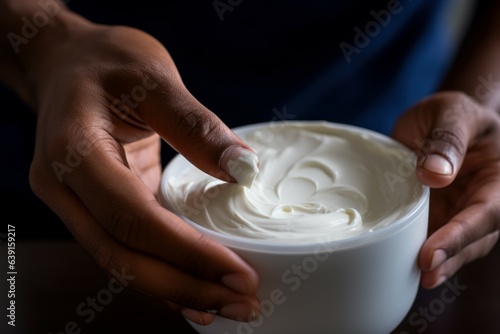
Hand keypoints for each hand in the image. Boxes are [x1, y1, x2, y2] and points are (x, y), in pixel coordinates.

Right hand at [25, 11, 259, 324]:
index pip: (133, 218)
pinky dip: (163, 273)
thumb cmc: (107, 62)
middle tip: (244, 302)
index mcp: (74, 152)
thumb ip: (197, 125)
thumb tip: (245, 170)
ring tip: (229, 306)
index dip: (187, 252)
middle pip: (122, 256)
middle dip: (185, 286)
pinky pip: (128, 248)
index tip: (238, 272)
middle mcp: (66, 188)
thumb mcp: (154, 79)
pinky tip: (196, 292)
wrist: (68, 62)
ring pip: (122, 263)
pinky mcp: (97, 206)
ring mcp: (77, 202)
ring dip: (177, 289)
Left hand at [392, 91, 499, 288]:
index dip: (460, 236)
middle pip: (474, 238)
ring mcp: (460, 211)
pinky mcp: (437, 216)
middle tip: (424, 273)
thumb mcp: (451, 112)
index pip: (485, 212)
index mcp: (497, 179)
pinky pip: (432, 237)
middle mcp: (483, 200)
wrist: (440, 119)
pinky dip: (419, 252)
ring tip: (417, 278)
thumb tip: (435, 174)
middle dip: (450, 258)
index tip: (432, 252)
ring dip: (439, 264)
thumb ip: (446, 138)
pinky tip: (403, 265)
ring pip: (457, 246)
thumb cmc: (452, 113)